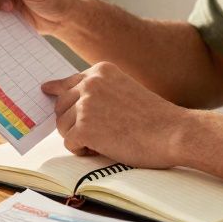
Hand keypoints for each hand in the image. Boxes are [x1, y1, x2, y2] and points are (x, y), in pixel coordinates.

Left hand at [41, 62, 191, 168]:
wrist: (174, 132)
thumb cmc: (153, 118)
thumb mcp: (123, 91)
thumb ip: (96, 91)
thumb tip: (55, 92)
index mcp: (100, 70)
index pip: (66, 83)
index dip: (60, 96)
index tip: (48, 92)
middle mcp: (90, 83)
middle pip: (60, 107)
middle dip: (73, 122)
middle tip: (98, 132)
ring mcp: (86, 104)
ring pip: (63, 126)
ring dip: (79, 138)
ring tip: (107, 140)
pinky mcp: (84, 127)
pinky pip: (69, 143)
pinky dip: (83, 151)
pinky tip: (104, 148)